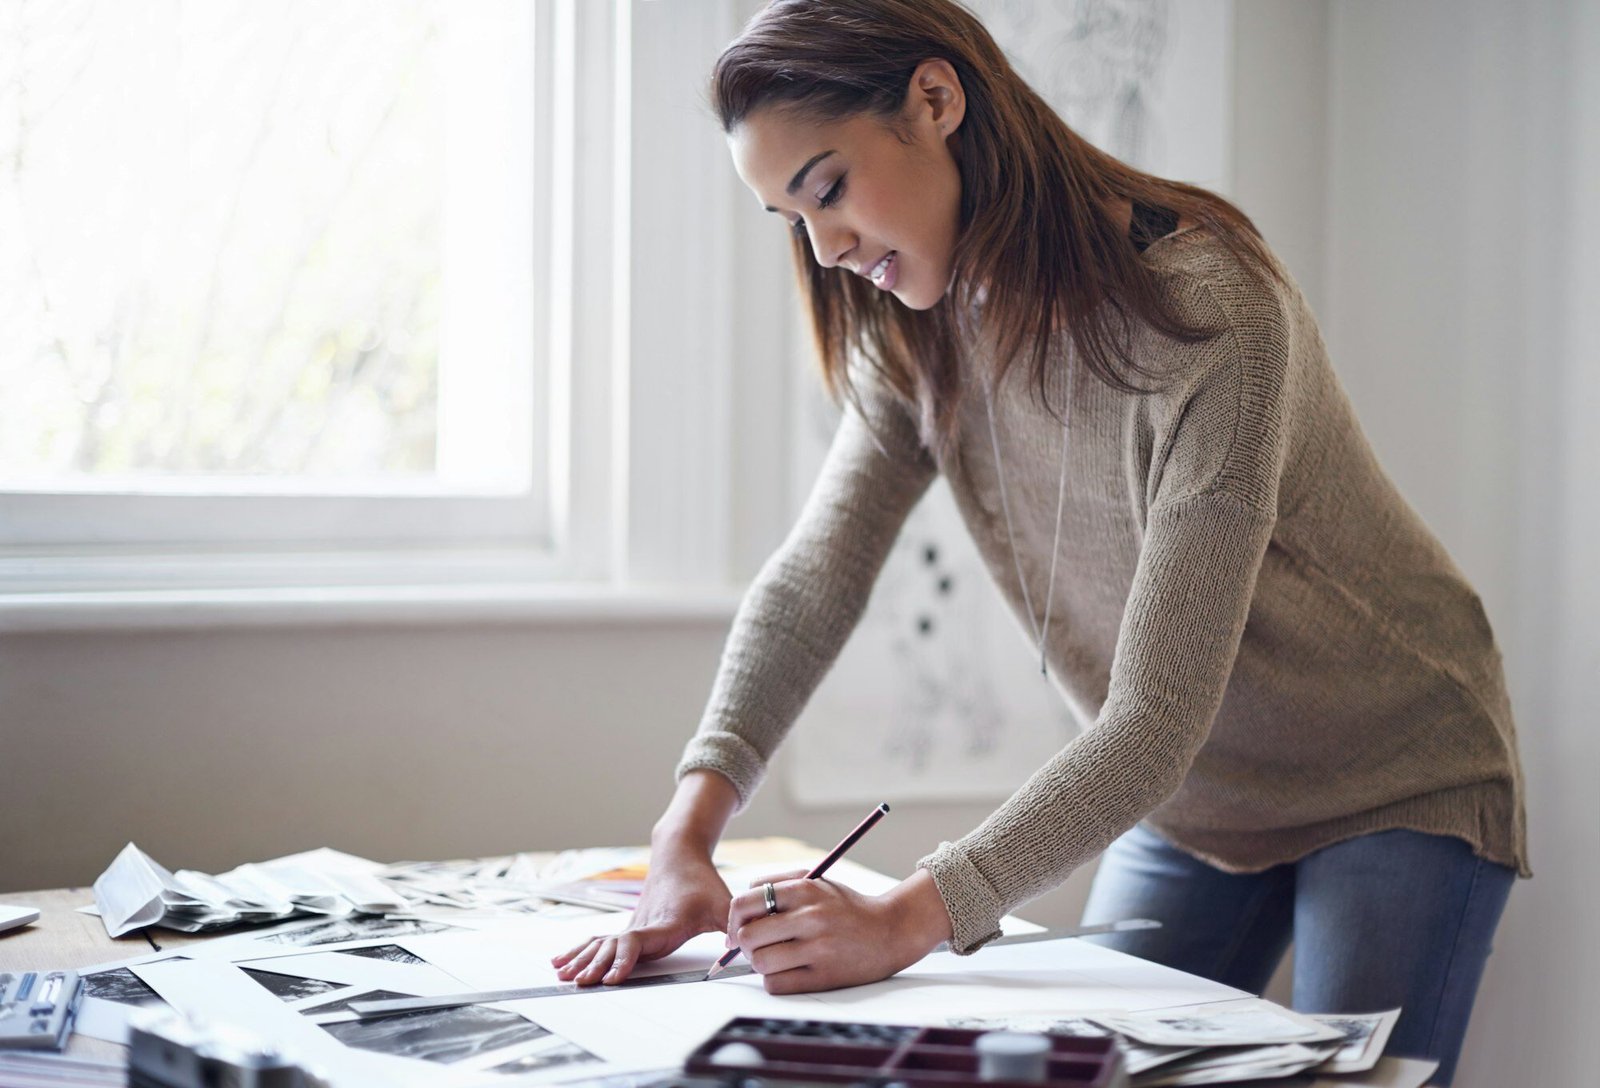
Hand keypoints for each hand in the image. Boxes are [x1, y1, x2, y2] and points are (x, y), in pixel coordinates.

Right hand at [551, 850, 730, 985]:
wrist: (679, 854)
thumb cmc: (702, 881)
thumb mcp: (723, 902)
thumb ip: (733, 924)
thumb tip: (742, 947)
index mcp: (665, 923)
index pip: (638, 942)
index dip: (623, 960)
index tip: (612, 977)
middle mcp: (643, 925)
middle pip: (613, 946)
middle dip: (596, 965)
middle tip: (581, 982)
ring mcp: (633, 926)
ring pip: (601, 944)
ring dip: (582, 959)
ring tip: (564, 975)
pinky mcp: (629, 928)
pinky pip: (599, 941)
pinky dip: (579, 951)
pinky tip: (561, 962)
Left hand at [726, 867, 953, 994]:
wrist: (891, 931)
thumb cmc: (847, 907)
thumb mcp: (817, 882)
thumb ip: (778, 885)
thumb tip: (740, 908)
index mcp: (805, 890)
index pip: (745, 903)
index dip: (733, 919)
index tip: (737, 929)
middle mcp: (811, 918)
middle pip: (748, 936)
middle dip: (744, 944)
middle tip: (755, 946)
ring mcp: (818, 949)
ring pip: (760, 963)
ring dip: (760, 963)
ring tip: (774, 958)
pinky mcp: (824, 977)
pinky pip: (776, 985)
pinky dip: (774, 980)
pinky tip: (788, 972)